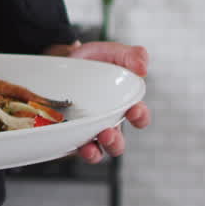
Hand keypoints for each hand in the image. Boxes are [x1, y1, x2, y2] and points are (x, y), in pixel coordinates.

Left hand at [66, 41, 150, 163]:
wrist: (61, 60)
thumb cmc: (92, 60)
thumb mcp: (112, 52)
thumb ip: (132, 55)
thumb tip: (143, 68)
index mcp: (123, 105)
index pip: (139, 117)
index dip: (140, 117)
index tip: (134, 110)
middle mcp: (107, 121)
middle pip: (117, 142)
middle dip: (115, 142)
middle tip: (107, 132)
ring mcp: (87, 129)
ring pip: (96, 151)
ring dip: (95, 153)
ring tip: (88, 147)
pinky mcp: (69, 133)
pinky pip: (71, 147)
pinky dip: (71, 149)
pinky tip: (69, 143)